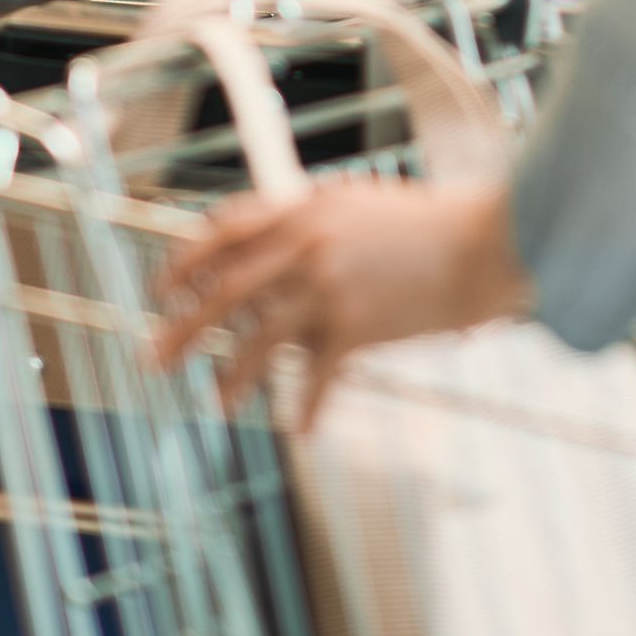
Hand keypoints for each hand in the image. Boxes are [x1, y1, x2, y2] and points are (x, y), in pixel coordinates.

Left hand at [154, 176, 531, 423]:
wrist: (482, 246)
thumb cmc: (428, 226)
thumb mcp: (359, 206)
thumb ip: (312, 223)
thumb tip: (271, 252)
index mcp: (302, 208)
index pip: (221, 231)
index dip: (184, 261)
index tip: (164, 287)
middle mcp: (304, 245)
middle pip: (221, 291)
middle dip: (180, 328)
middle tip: (153, 358)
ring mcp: (326, 288)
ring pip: (255, 340)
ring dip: (231, 377)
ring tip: (218, 403)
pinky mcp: (354, 328)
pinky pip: (314, 377)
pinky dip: (306, 407)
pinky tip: (299, 429)